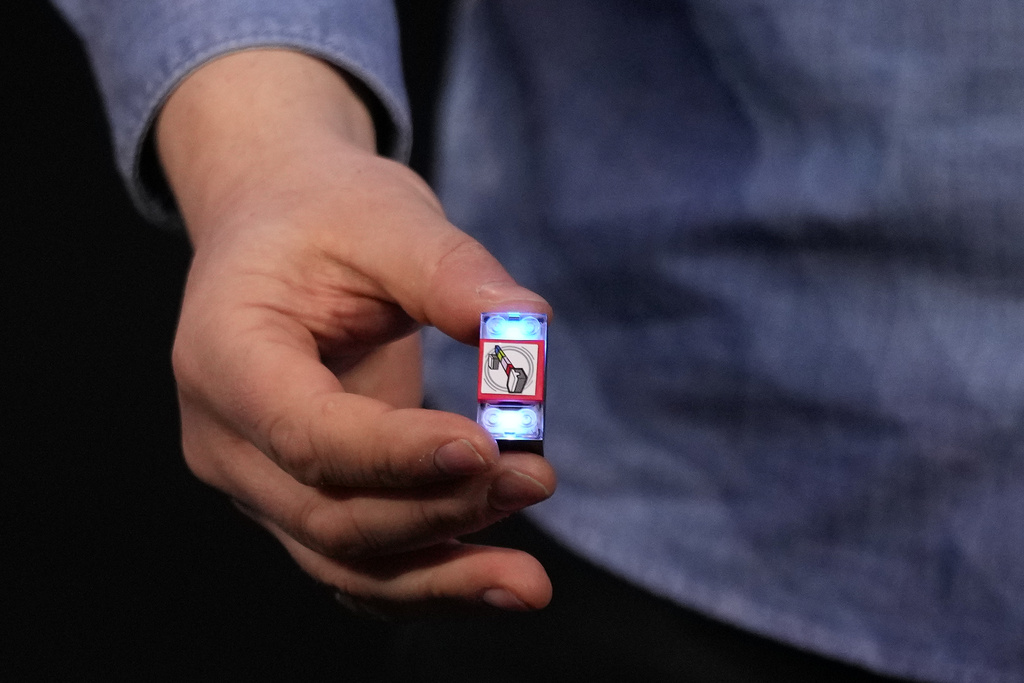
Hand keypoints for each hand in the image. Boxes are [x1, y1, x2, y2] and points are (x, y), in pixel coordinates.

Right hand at [157, 49, 555, 613]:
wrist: (281, 231)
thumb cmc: (325, 216)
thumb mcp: (384, 214)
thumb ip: (449, 271)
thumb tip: (529, 330)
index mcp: (224, 355)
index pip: (305, 432)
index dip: (395, 453)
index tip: (485, 447)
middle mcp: (226, 437)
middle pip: (329, 512)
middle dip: (438, 511)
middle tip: (533, 479)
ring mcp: (258, 480)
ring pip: (344, 559)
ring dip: (440, 571)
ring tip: (528, 579)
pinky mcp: (302, 498)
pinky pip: (360, 563)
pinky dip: (426, 581)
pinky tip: (493, 581)